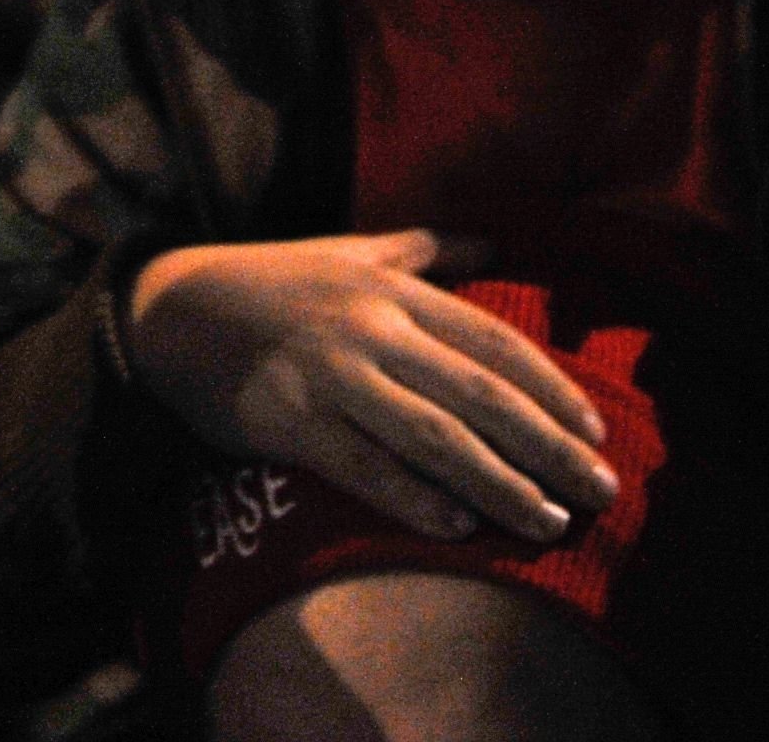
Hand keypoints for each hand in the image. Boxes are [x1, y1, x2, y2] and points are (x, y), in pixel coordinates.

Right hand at [125, 233, 616, 545]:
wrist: (169, 309)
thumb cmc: (270, 282)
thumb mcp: (347, 251)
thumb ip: (423, 250)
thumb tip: (492, 240)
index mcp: (390, 290)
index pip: (492, 341)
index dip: (552, 388)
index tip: (597, 432)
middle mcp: (369, 328)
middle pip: (480, 396)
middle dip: (549, 448)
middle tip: (599, 493)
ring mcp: (329, 375)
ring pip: (435, 438)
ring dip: (501, 485)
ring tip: (547, 523)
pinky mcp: (289, 420)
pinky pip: (365, 467)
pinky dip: (415, 499)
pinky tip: (459, 527)